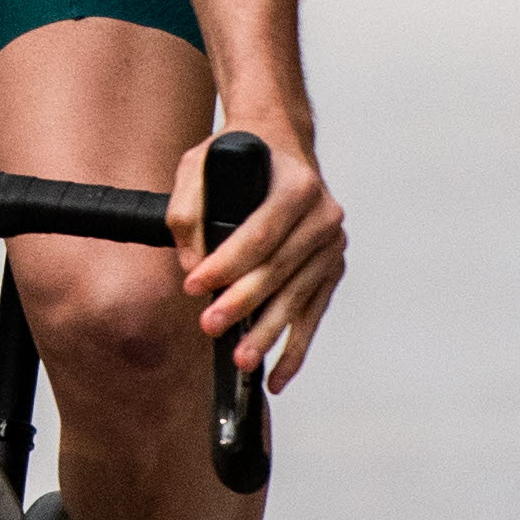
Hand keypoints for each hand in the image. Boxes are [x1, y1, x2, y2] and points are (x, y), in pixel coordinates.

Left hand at [170, 116, 345, 386]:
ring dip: (268, 332)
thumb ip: (187, 210)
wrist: (281, 144)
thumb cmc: (241, 155)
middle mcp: (323, 214)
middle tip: (210, 326)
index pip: (260, 233)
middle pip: (280, 269)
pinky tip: (277, 375)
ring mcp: (332, 244)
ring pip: (297, 297)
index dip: (227, 264)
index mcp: (297, 185)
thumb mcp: (200, 163)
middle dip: (243, 303)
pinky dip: (295, 347)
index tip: (195, 285)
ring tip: (241, 359)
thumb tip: (192, 263)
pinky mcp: (331, 269)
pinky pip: (313, 314)